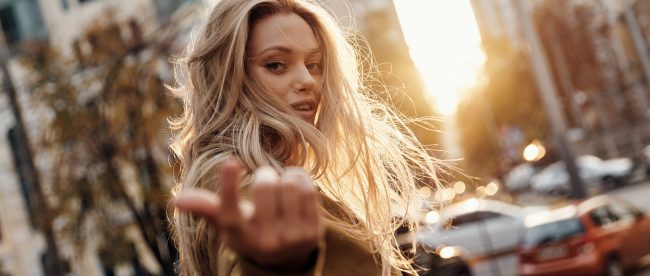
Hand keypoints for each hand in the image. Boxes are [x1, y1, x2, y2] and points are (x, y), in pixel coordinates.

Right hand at [174, 159, 322, 268]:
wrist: (285, 258)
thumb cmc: (249, 229)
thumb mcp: (227, 222)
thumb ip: (205, 207)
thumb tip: (176, 199)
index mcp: (238, 236)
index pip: (229, 212)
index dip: (229, 187)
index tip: (229, 162)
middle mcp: (264, 241)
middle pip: (265, 186)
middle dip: (265, 174)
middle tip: (265, 178)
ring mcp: (291, 239)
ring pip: (289, 184)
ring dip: (286, 175)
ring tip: (282, 182)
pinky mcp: (313, 233)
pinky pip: (308, 190)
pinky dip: (302, 180)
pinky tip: (297, 187)